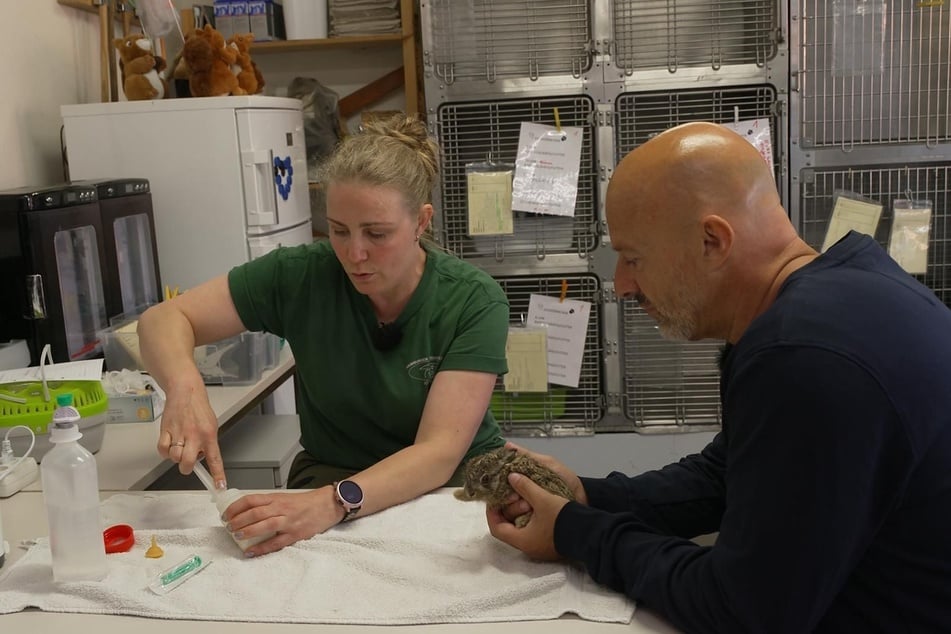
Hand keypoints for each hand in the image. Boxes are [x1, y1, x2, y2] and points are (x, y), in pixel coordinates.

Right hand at [157, 379, 225, 486]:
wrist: (186, 391)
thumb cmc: (199, 408)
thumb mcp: (211, 425)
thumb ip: (208, 442)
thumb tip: (203, 457)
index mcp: (209, 435)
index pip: (215, 459)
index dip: (217, 475)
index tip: (219, 487)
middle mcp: (194, 436)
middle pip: (188, 463)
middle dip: (187, 468)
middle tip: (188, 463)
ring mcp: (179, 433)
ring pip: (174, 458)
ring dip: (176, 457)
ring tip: (180, 446)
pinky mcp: (165, 431)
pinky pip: (162, 450)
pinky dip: (164, 451)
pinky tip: (170, 444)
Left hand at [220, 488, 344, 556]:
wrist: (328, 505)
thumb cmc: (306, 502)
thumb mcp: (285, 498)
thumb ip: (268, 504)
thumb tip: (246, 513)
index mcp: (277, 498)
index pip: (251, 499)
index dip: (236, 507)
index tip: (226, 514)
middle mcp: (282, 508)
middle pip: (256, 512)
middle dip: (239, 520)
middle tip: (229, 526)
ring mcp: (289, 521)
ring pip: (265, 525)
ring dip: (248, 531)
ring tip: (237, 535)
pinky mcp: (295, 534)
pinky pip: (276, 542)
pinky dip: (262, 548)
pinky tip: (251, 551)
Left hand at [487, 472, 570, 560]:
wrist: (590, 532)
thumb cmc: (562, 518)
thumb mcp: (542, 499)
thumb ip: (525, 487)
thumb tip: (511, 476)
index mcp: (522, 540)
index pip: (496, 529)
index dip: (492, 513)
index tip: (494, 499)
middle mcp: (528, 548)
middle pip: (508, 530)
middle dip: (507, 511)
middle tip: (510, 496)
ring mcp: (539, 549)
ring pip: (521, 530)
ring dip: (519, 515)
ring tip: (523, 499)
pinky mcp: (549, 545)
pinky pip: (532, 532)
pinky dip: (529, 519)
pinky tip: (535, 507)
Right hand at [501, 442, 587, 515]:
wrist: (582, 499)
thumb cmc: (565, 479)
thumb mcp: (547, 463)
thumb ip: (527, 456)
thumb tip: (506, 445)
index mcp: (522, 479)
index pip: (502, 482)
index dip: (499, 483)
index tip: (504, 483)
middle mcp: (520, 495)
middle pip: (502, 499)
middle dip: (509, 498)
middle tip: (517, 498)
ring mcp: (525, 509)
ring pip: (508, 512)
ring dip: (515, 508)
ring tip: (527, 506)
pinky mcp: (531, 522)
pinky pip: (518, 522)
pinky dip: (520, 518)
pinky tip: (528, 514)